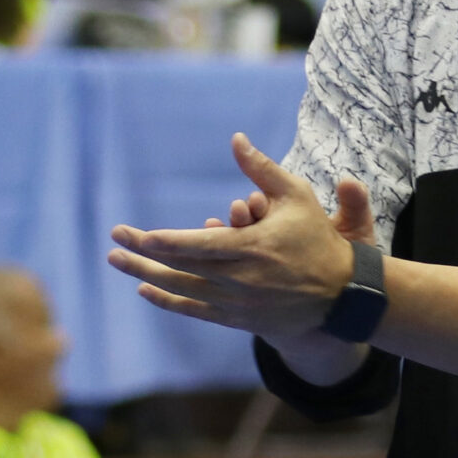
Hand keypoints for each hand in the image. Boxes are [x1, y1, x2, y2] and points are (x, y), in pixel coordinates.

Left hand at [107, 133, 372, 339]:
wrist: (342, 294)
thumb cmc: (317, 238)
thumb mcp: (295, 196)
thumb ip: (261, 169)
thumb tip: (236, 139)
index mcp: (251, 248)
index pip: (196, 246)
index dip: (162, 241)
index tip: (135, 233)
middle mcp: (240, 279)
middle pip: (181, 267)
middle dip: (142, 253)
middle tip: (114, 240)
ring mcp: (238, 303)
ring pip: (183, 289)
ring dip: (146, 275)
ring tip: (117, 262)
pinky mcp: (239, 318)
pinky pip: (195, 309)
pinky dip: (168, 300)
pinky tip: (145, 289)